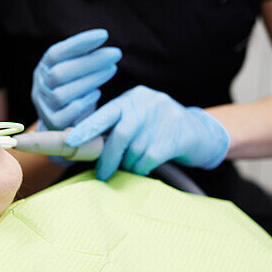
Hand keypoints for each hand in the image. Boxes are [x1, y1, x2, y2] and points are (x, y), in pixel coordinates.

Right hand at [31, 28, 121, 130]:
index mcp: (44, 68)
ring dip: (90, 80)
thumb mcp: (73, 68)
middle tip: (116, 54)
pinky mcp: (53, 123)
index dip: (79, 43)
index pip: (56, 53)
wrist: (62, 118)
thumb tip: (101, 38)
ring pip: (62, 95)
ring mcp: (44, 106)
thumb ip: (82, 55)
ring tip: (112, 69)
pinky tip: (97, 93)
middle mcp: (40, 86)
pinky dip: (83, 103)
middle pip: (59, 73)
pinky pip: (65, 115)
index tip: (104, 35)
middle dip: (90, 62)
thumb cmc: (73, 86)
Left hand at [65, 85, 229, 180]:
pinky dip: (142, 168)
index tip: (70, 142)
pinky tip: (145, 167)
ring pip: (134, 150)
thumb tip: (85, 147)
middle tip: (102, 174)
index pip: (105, 113)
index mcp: (132, 98)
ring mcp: (163, 117)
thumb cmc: (160, 130)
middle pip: (120, 135)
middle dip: (108, 158)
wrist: (201, 132)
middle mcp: (147, 103)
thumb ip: (117, 128)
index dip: (86, 128)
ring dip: (129, 164)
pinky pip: (148, 159)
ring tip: (132, 166)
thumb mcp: (139, 119)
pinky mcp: (175, 135)